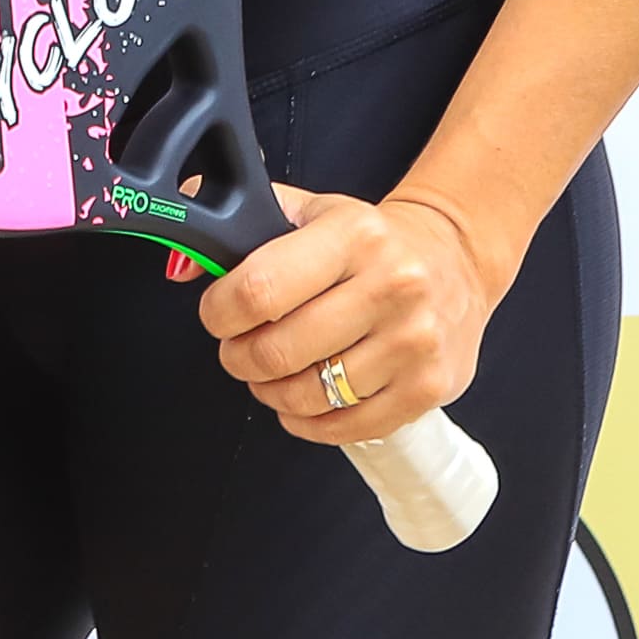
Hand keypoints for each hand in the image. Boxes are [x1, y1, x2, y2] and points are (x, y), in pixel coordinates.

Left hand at [198, 184, 506, 444]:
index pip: (259, 289)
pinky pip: (345, 427)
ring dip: (272, 392)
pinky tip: (306, 399)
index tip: (217, 314)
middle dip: (240, 357)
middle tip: (240, 348)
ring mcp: (414, 341)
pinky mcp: (428, 388)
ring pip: (308, 395)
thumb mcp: (309, 210)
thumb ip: (240, 223)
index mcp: (354, 235)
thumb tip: (184, 264)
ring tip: (274, 372)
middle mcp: (392, 286)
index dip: (220, 312)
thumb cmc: (370, 240)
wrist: (455, 259)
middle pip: (278, 351)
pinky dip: (309, 422)